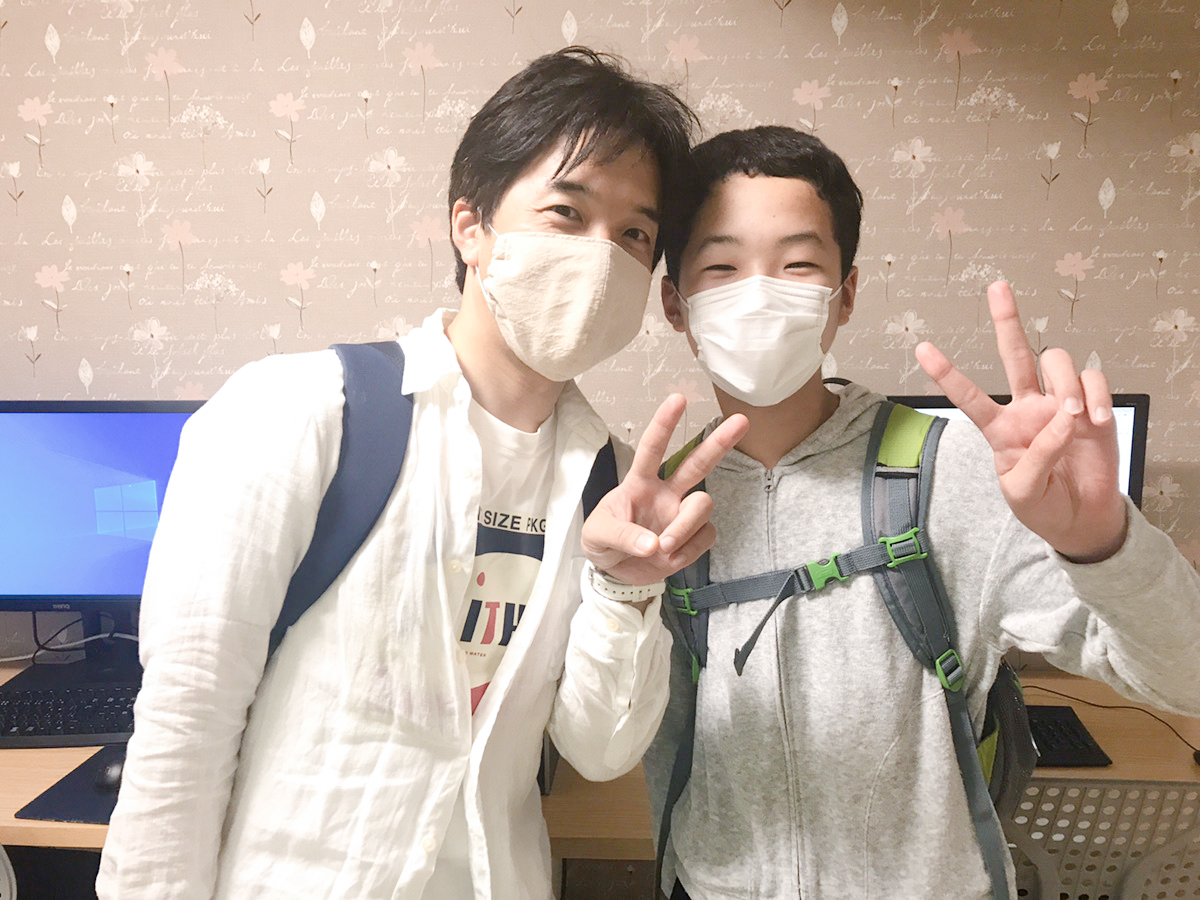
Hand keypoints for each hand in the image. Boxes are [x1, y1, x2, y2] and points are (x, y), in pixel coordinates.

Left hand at [582, 394, 748, 585]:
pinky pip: (705, 536)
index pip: (652, 448)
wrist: (614, 573)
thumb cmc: (601, 543)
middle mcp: (666, 492)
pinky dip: (689, 551)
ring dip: (684, 527)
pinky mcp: (693, 538)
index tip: (679, 399)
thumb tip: (653, 544)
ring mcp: (681, 514)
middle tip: (741, 421)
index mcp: (639, 482)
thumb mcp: (596, 536)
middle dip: (718, 442)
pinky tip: (671, 558)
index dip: (664, 424)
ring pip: (703, 505)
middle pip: (697, 463)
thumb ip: (622, 535)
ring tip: (663, 547)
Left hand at [914, 281, 1127, 562]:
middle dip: (1007, 320)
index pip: (968, 396)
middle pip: (1014, 354)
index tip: (921, 348)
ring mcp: (1059, 404)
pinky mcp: (1092, 406)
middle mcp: (1026, 407)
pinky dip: (1097, 395)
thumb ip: (1037, 455)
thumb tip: (1062, 417)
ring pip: (1056, 361)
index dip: (947, 373)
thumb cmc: (1042, 506)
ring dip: (1065, 384)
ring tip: (1074, 418)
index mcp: (998, 429)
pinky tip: (1096, 421)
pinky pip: (1093, 380)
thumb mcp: (1022, 491)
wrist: (1082, 519)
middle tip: (997, 287)